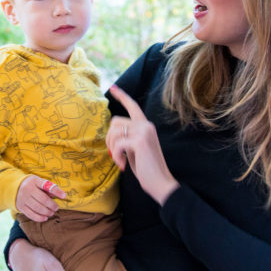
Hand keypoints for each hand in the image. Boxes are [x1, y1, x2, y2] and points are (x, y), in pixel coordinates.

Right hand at [15, 174, 66, 221]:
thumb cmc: (32, 185)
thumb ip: (48, 187)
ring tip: (52, 213)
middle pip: (43, 200)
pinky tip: (45, 218)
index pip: (47, 186)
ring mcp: (23, 198)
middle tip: (56, 208)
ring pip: (37, 208)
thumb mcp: (39, 182)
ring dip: (47, 212)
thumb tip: (60, 195)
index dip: (56, 191)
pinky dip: (39, 218)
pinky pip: (31, 214)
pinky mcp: (21, 207)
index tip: (64, 196)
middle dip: (52, 205)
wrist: (14, 188)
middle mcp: (28, 189)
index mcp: (34, 181)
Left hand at [107, 85, 179, 204]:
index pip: (132, 106)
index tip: (112, 88)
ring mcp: (144, 132)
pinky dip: (116, 156)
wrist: (161, 182)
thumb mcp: (136, 149)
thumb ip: (128, 137)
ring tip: (120, 161)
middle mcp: (146, 125)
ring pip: (114, 132)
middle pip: (115, 122)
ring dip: (112, 149)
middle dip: (109, 139)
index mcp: (146, 126)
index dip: (121, 96)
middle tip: (114, 154)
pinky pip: (117, 144)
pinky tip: (122, 166)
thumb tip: (111, 133)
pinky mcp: (140, 142)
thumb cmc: (147, 168)